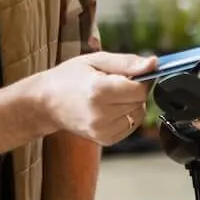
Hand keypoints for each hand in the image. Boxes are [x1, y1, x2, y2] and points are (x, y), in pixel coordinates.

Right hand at [35, 52, 156, 145]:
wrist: (46, 102)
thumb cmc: (68, 77)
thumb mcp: (96, 60)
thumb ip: (127, 62)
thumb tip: (154, 64)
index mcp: (99, 91)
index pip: (140, 89)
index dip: (140, 79)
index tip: (129, 73)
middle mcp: (101, 114)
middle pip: (140, 102)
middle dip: (134, 91)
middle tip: (115, 83)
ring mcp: (102, 130)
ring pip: (138, 115)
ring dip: (131, 104)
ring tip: (110, 96)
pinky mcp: (104, 140)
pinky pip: (130, 126)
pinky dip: (126, 116)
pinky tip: (110, 108)